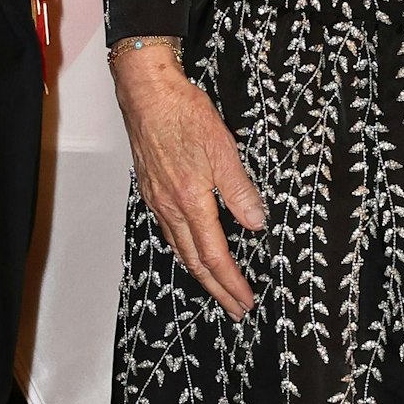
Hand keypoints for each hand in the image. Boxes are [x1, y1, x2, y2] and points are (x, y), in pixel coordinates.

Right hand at [113, 43, 264, 319]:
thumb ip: (240, 190)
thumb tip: (255, 223)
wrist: (147, 93)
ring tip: (216, 288)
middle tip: (234, 309)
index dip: (231, 282)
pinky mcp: (152, 190)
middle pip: (195, 262)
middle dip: (216, 289)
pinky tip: (192, 249)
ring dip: (200, 273)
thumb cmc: (183, 114)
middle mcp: (170, 208)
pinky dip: (185, 250)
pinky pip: (170, 232)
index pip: (214, 255)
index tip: (245, 301)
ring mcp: (158, 201)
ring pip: (180, 249)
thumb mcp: (224, 150)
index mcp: (190, 201)